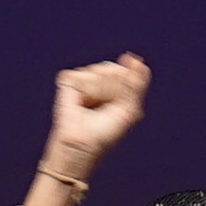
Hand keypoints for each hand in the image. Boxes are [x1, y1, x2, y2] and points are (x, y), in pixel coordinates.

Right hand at [46, 53, 149, 171]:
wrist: (85, 144)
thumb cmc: (105, 133)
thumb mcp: (130, 109)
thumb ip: (137, 83)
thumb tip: (137, 60)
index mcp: (111, 85)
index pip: (123, 71)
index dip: (124, 84)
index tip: (118, 104)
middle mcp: (95, 79)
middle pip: (112, 68)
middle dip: (113, 90)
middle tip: (105, 109)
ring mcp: (81, 79)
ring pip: (99, 70)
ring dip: (101, 93)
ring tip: (92, 109)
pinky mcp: (68, 80)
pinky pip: (85, 75)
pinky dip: (87, 92)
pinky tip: (81, 104)